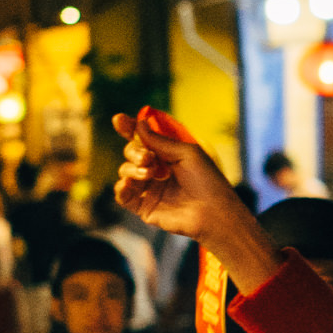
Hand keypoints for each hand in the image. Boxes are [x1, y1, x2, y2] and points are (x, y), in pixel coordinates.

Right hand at [110, 108, 229, 237]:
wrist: (213, 212)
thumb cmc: (207, 181)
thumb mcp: (186, 153)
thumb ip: (159, 140)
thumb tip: (139, 124)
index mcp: (168, 155)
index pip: (144, 138)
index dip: (129, 128)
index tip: (119, 120)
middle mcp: (157, 171)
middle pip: (132, 153)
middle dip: (135, 152)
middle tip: (148, 158)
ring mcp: (150, 189)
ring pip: (126, 171)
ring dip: (132, 169)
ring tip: (149, 174)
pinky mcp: (145, 207)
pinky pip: (123, 196)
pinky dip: (121, 188)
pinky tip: (126, 184)